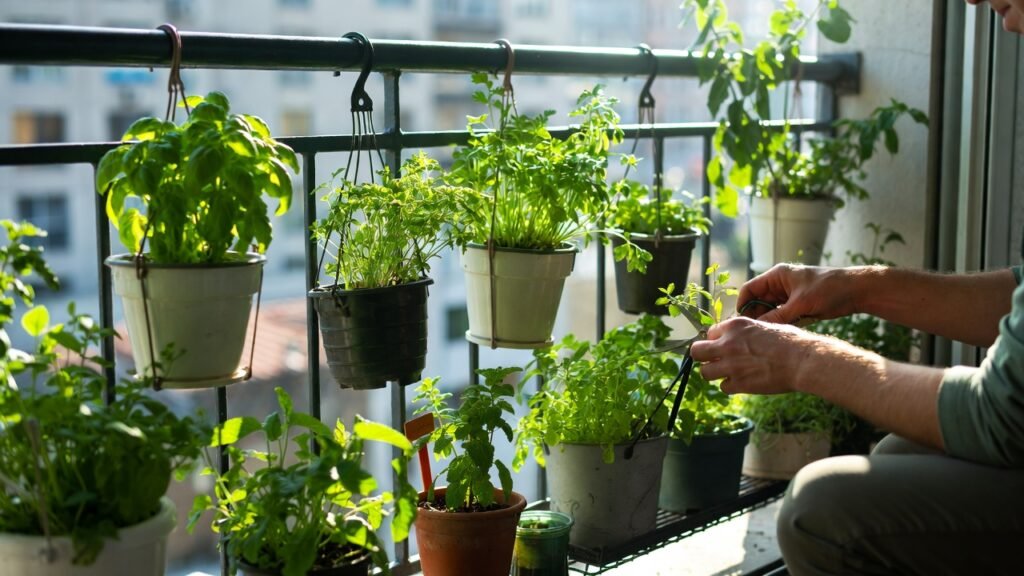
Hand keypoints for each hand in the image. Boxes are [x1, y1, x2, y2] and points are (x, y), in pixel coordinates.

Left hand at [689, 317, 820, 394]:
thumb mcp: (764, 326)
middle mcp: (728, 344)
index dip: (716, 340)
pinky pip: (723, 387)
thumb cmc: (791, 341)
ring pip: (705, 372)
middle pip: (696, 351)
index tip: (722, 346)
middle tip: (714, 360)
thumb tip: (738, 339)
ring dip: (714, 373)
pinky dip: (730, 386)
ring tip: (726, 373)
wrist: (802, 360)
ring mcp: (731, 365)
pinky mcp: (739, 384)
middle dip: (703, 356)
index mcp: (735, 326)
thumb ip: (745, 333)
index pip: (710, 332)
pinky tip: (742, 383)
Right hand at [738, 264, 865, 324]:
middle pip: (758, 302)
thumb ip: (778, 317)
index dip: (743, 306)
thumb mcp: (801, 305)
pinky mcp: (798, 305)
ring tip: (769, 336)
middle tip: (755, 335)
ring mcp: (789, 295)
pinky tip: (782, 334)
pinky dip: (781, 324)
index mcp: (777, 276)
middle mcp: (780, 284)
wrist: (857, 291)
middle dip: (756, 317)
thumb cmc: (829, 289)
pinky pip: (782, 316)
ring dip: (770, 322)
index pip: (749, 290)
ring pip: (770, 311)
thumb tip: (757, 330)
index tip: (741, 324)